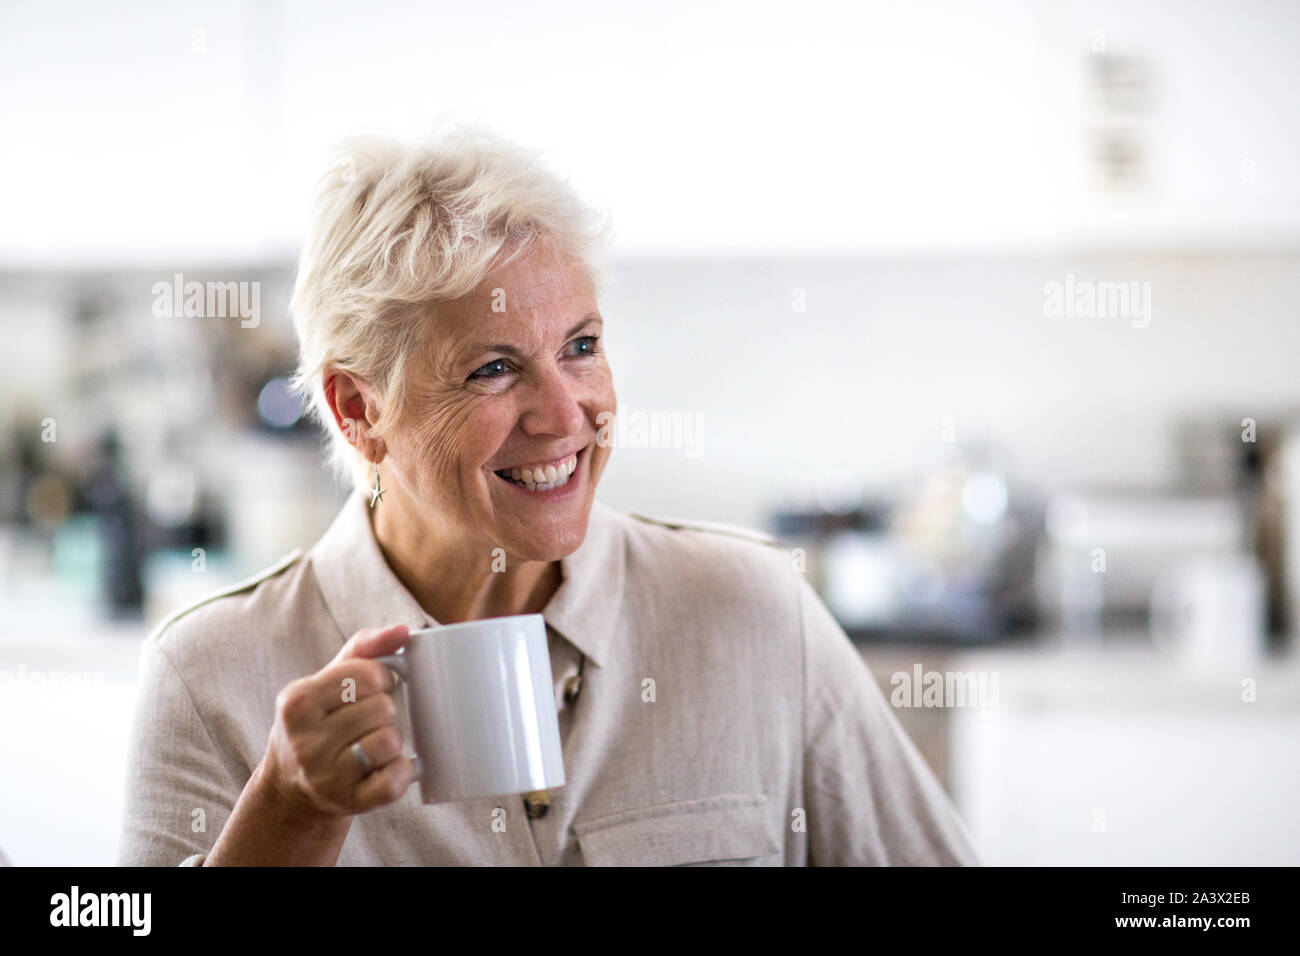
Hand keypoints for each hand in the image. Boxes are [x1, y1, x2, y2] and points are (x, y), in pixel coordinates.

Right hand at [261, 624, 415, 819]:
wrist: (292, 784)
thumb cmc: (320, 718)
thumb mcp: (328, 678)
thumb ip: (364, 646)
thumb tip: (404, 631)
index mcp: (297, 701)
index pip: (367, 674)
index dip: (381, 678)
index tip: (372, 687)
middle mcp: (304, 741)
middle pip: (382, 708)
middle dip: (384, 710)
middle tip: (369, 719)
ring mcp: (325, 777)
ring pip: (390, 742)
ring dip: (392, 739)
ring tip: (373, 741)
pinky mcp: (348, 803)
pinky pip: (395, 781)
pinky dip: (401, 771)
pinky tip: (385, 766)